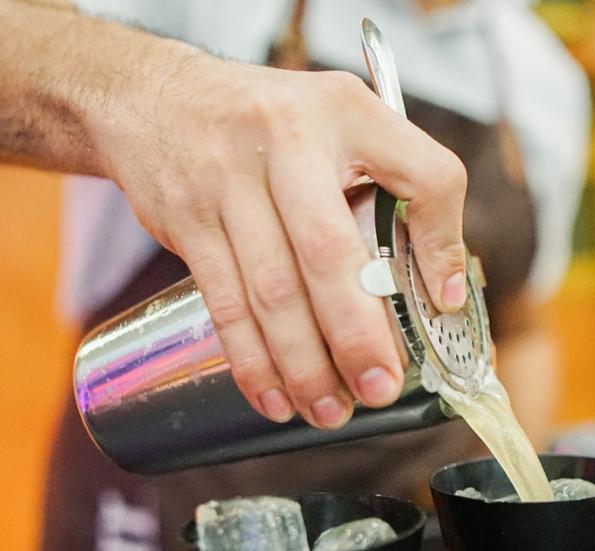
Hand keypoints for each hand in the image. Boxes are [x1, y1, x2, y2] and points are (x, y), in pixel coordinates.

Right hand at [98, 55, 467, 427]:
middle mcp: (287, 140)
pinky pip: (224, 303)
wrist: (151, 96)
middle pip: (329, 251)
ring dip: (303, 364)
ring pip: (272, 290)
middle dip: (357, 334)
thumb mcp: (345, 121)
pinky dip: (252, 360)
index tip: (443, 301)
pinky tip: (275, 398)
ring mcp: (228, 181)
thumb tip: (442, 288)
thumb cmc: (268, 123)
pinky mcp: (187, 220)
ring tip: (330, 410)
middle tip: (380, 389)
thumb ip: (401, 186)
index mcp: (347, 113)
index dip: (443, 240)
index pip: (421, 173)